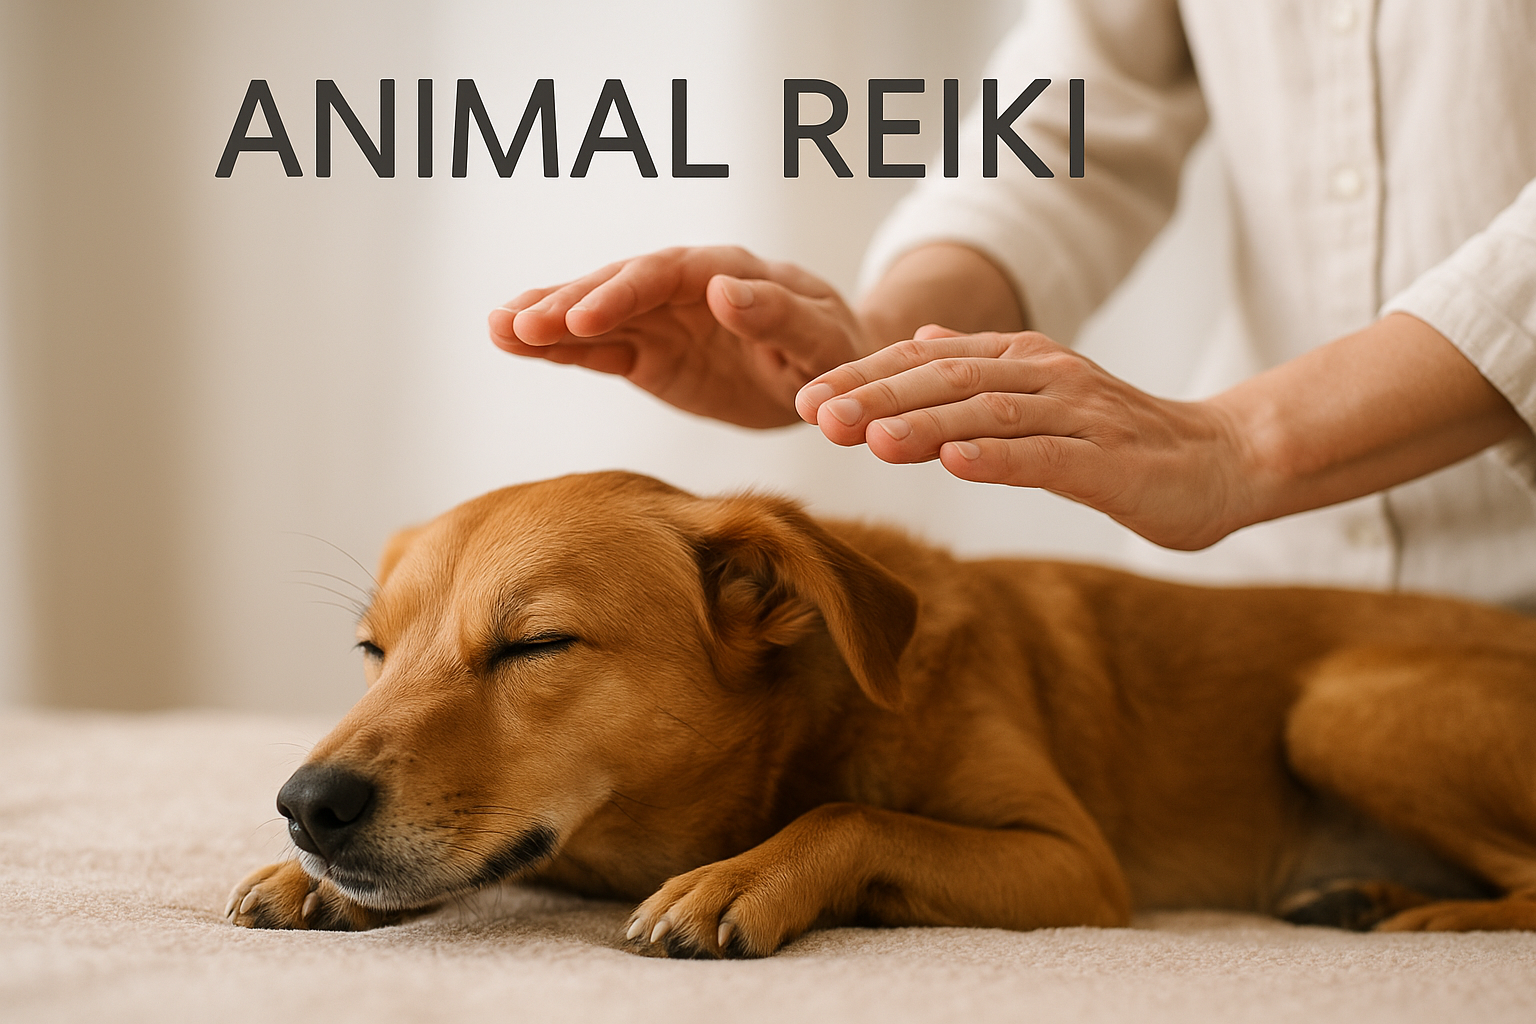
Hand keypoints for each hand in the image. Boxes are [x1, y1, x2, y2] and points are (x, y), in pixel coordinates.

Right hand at [488, 247, 866, 427]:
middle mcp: (687, 288)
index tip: (584, 316)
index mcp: (731, 273)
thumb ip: (778, 314)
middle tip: (518, 324)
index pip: (667, 275)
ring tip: (497, 328)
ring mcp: (663, 320)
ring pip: (598, 316)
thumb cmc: (838, 351)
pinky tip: (514, 344)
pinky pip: (598, 350)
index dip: (622, 293)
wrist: (834, 375)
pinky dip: (558, 349)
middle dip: (569, 305)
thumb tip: (723, 288)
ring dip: (548, 321)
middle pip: (619, 288)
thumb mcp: (824, 339)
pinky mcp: (650, 354)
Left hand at [794, 326, 1251, 549]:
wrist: (1219, 461)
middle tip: (813, 414)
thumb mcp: (1041, 398)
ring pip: (987, 413)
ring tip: (867, 439)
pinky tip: (953, 465)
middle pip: (945, 380)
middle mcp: (1043, 375)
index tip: (803, 397)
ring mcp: (1078, 414)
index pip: (926, 362)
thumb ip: (980, 372)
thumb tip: (922, 342)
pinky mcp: (1108, 460)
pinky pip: (1045, 456)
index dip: (863, 376)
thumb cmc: (1120, 440)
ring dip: (924, 424)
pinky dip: (997, 456)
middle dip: (875, 395)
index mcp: (1019, 360)